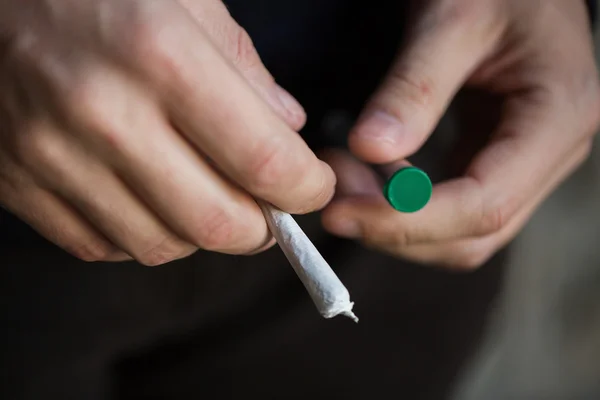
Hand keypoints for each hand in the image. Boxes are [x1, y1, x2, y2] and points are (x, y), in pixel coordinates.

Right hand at [0, 0, 334, 264]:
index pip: (264, 161)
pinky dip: (144, 232)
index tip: (311, 185)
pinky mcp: (20, 184)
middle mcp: (104, 114)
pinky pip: (103, 245)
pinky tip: (151, 197)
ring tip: (207, 194)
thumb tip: (288, 129)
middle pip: (216, 224)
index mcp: (160, 56)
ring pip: (161, 246)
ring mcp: (53, 156)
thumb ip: (247, 69)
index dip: (306, 187)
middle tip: (269, 206)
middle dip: (262, 228)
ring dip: (202, 232)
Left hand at [322, 0, 599, 268]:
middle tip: (335, 198)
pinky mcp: (498, 160)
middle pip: (474, 234)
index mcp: (557, 116)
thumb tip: (370, 149)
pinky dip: (406, 205)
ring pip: (461, 232)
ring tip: (346, 178)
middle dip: (396, 228)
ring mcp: (527, 162)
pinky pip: (453, 205)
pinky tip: (371, 176)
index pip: (484, 205)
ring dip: (396, 222)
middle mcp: (551, 152)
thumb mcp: (452, 19)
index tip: (343, 213)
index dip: (408, 221)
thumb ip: (413, 87)